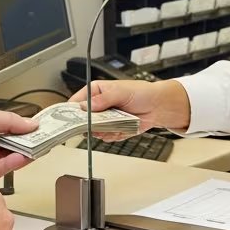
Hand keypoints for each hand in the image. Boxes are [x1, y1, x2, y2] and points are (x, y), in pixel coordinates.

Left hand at [0, 108, 37, 194]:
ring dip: (25, 151)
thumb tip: (29, 123)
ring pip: (12, 158)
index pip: (12, 128)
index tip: (43, 126)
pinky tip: (22, 155)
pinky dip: (14, 163)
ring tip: (37, 145)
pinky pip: (3, 170)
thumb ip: (7, 121)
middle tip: (46, 136)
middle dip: (30, 140)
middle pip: (15, 144)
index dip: (27, 127)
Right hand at [67, 79, 191, 134]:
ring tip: (117, 123)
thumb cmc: (142, 93)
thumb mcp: (121, 92)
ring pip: (94, 131)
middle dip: (91, 124)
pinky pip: (106, 137)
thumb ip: (104, 99)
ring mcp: (105, 118)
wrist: (158, 106)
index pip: (76, 102)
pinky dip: (114, 135)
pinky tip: (122, 128)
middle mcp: (98, 106)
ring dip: (104, 130)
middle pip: (83, 120)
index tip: (70, 120)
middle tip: (99, 124)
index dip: (71, 112)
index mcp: (96, 92)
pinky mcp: (112, 129)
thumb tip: (87, 106)